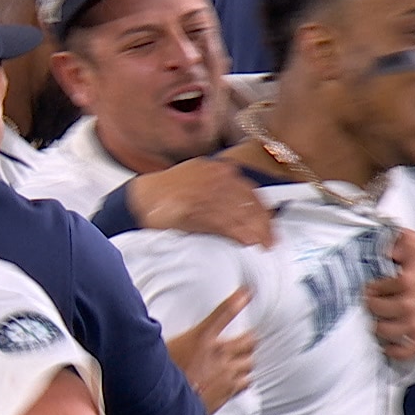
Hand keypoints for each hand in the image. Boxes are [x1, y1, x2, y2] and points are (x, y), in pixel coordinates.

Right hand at [125, 158, 272, 247]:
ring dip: (256, 232)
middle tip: (272, 239)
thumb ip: (218, 186)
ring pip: (241, 214)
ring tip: (264, 246)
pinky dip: (240, 234)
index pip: (249, 190)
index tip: (270, 223)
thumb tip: (239, 204)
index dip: (263, 209)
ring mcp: (208, 193)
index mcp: (218, 169)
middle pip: (249, 202)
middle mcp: (217, 177)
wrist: (142, 198)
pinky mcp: (198, 210)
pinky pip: (226, 224)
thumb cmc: (168, 191)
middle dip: (264, 223)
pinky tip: (248, 243)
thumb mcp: (197, 177)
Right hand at [165, 286, 255, 414]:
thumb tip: (152, 327)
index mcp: (202, 337)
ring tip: (243, 360)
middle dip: (249, 339)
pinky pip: (245, 383)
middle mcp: (219, 354)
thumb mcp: (161, 348)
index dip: (239, 299)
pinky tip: (240, 380)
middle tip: (247, 338)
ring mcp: (226, 373)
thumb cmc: (160, 376)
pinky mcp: (227, 392)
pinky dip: (245, 380)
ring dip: (248, 360)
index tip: (248, 292)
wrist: (167, 407)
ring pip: (250, 363)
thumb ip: (169, 337)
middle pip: (249, 341)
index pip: (225, 312)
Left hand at [363, 229, 414, 360]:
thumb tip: (386, 244)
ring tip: (374, 324)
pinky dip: (402, 353)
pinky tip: (388, 349)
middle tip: (367, 304)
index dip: (379, 287)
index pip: (399, 283)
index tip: (367, 287)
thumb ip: (400, 238)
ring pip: (403, 330)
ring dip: (383, 330)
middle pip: (398, 308)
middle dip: (376, 307)